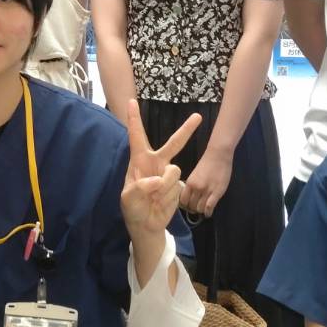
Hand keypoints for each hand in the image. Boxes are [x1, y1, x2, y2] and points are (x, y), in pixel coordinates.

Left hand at [121, 102, 200, 241]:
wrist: (147, 226)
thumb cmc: (133, 208)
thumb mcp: (128, 198)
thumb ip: (139, 187)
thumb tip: (157, 180)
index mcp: (139, 160)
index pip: (136, 136)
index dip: (134, 119)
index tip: (131, 101)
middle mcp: (155, 163)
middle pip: (173, 143)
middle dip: (186, 130)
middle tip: (198, 116)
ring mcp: (168, 174)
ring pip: (174, 171)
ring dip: (165, 186)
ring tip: (154, 198)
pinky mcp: (177, 186)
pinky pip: (177, 186)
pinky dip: (169, 196)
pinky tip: (161, 203)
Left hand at [182, 147, 232, 217]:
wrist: (218, 155)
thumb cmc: (207, 163)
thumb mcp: (195, 175)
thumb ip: (192, 185)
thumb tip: (189, 197)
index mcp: (189, 183)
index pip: (182, 200)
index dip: (185, 205)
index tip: (188, 206)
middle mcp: (196, 188)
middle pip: (190, 206)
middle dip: (193, 209)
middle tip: (196, 209)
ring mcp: (206, 191)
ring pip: (200, 208)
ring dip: (201, 211)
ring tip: (203, 210)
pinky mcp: (216, 193)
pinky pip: (209, 208)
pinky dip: (208, 213)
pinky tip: (209, 213)